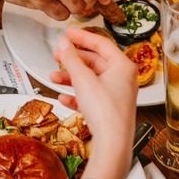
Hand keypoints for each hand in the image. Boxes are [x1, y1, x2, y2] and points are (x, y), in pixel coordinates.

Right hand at [50, 28, 136, 178]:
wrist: (113, 144)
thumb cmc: (106, 112)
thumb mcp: (83, 79)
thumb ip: (70, 59)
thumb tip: (63, 44)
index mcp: (123, 66)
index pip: (101, 43)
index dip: (82, 37)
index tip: (68, 34)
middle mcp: (123, 78)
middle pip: (95, 62)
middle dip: (74, 59)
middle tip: (58, 55)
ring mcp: (117, 94)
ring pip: (91, 79)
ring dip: (71, 77)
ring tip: (54, 77)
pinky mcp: (110, 109)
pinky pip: (91, 96)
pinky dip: (77, 95)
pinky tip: (64, 97)